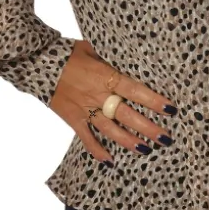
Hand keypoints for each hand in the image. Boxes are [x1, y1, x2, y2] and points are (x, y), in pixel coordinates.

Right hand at [49, 39, 177, 164]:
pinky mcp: (73, 118)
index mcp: (106, 76)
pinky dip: (97, 150)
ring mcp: (85, 109)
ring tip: (146, 149)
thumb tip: (129, 59)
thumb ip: (110, 58)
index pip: (135, 90)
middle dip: (148, 128)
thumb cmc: (67, 52)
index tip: (171, 109)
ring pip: (111, 130)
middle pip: (128, 115)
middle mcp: (98, 95)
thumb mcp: (93, 48)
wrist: (37, 61)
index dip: (154, 101)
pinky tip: (110, 161)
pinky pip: (86, 138)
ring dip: (129, 141)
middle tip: (166, 138)